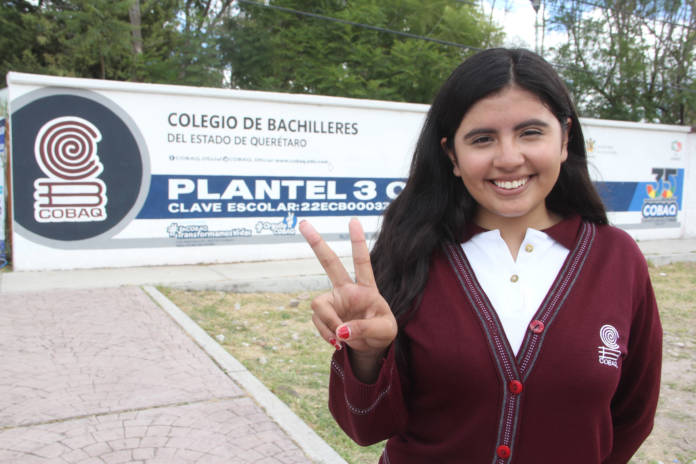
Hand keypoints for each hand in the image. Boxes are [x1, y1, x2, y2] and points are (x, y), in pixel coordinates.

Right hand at [299, 218, 396, 360]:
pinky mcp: (325, 316)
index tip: (353, 221)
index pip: (362, 262)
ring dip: (328, 323)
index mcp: (366, 288)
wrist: (371, 347)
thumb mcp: (384, 331)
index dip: (358, 242)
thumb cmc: (382, 332)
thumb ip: (365, 328)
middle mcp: (346, 290)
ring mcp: (334, 302)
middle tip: (303, 223)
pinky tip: (337, 340)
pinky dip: (326, 334)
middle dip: (317, 244)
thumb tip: (341, 330)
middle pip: (330, 263)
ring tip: (342, 338)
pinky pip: (318, 323)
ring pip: (319, 305)